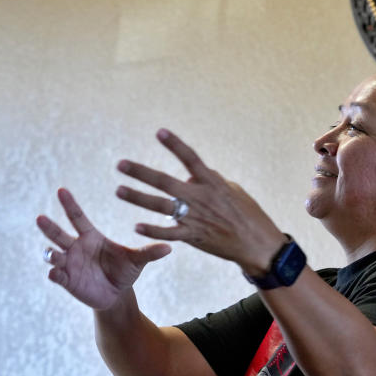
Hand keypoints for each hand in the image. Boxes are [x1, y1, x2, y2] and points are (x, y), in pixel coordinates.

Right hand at [37, 189, 170, 309]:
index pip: (78, 217)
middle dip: (49, 227)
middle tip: (40, 218)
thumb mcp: (137, 260)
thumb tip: (170, 248)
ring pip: (53, 255)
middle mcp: (76, 247)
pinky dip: (55, 274)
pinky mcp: (67, 281)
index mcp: (91, 237)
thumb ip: (149, 253)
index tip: (61, 190)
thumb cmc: (125, 271)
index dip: (69, 204)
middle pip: (59, 234)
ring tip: (51, 253)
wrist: (117, 294)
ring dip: (50, 253)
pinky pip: (57, 276)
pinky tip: (54, 272)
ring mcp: (70, 264)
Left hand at [114, 129, 287, 275]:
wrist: (256, 243)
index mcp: (212, 182)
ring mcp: (195, 217)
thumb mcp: (232, 190)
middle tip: (121, 165)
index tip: (160, 132)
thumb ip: (209, 180)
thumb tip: (190, 176)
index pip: (190, 159)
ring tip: (119, 190)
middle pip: (165, 182)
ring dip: (138, 198)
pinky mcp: (193, 236)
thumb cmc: (247, 213)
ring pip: (160, 206)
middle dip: (141, 173)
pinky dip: (152, 230)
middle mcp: (200, 197)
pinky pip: (168, 233)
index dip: (175, 145)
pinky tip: (136, 226)